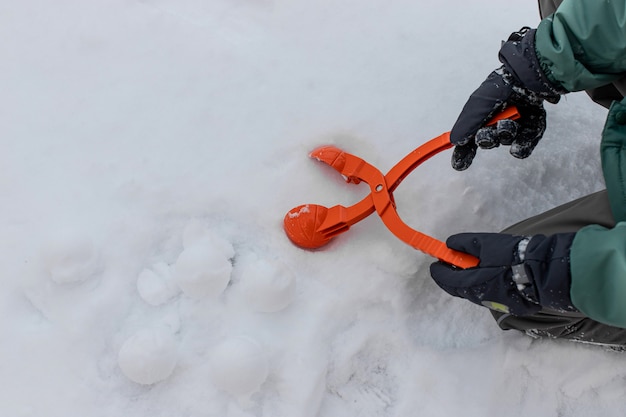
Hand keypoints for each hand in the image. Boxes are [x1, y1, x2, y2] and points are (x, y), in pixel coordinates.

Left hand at [429, 232, 576, 315]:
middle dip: (452, 276)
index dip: (439, 271)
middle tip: (450, 264)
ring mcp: (496, 304)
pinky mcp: (510, 305)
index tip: (435, 263)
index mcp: (473, 284)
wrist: (544, 271)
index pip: (447, 280)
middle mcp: (481, 298)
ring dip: (468, 281)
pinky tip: (490, 275)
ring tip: (470, 266)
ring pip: (475, 293)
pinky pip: (490, 295)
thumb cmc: (513, 256)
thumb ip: (465, 244)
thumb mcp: (486, 243)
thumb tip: (449, 245)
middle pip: (460, 288)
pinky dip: (484, 285)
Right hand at [450, 27, 563, 170]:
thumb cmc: (502, 86)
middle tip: (488, 133)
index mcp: (482, 113)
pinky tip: (520, 142)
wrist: (530, 76)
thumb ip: (467, 124)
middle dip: (487, 139)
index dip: (464, 152)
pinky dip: (522, 145)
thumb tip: (454, 141)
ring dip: (505, 135)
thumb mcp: (478, 104)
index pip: (470, 137)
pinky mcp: (532, 126)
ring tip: (510, 123)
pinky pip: (525, 145)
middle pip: (488, 140)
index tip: (459, 165)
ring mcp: (516, 123)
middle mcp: (497, 118)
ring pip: (507, 141)